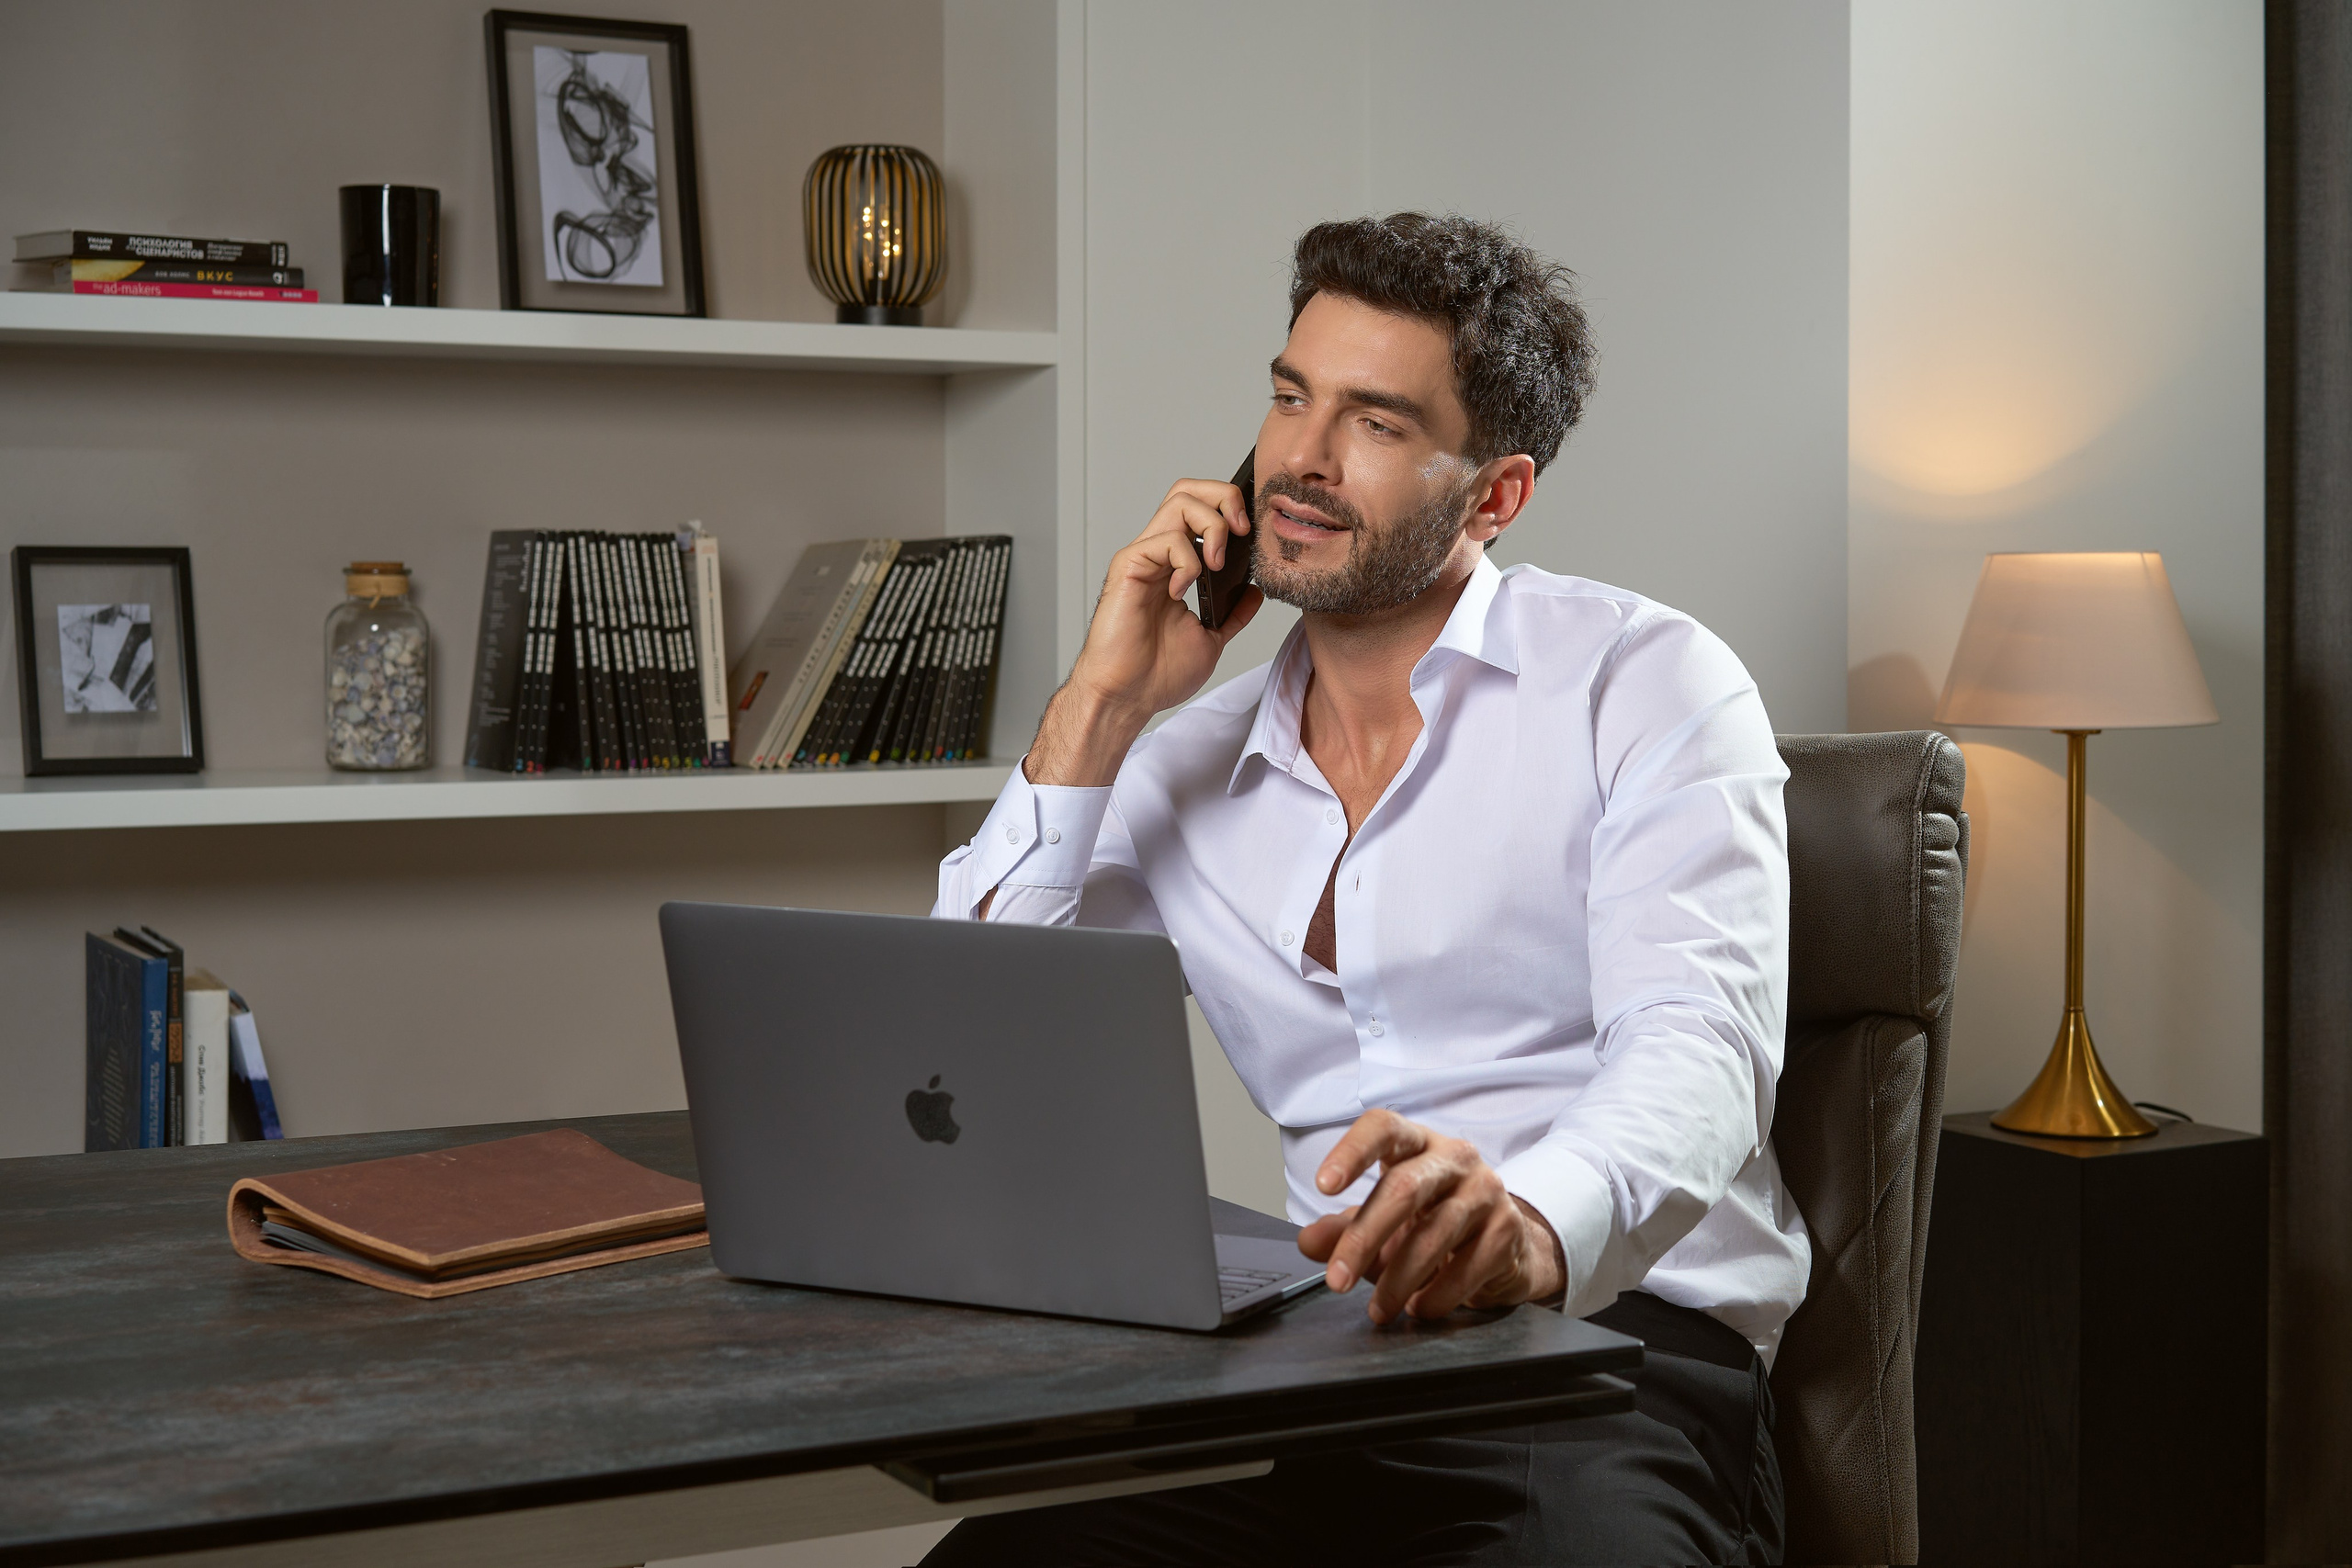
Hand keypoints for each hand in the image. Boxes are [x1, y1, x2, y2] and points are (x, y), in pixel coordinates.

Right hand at [1024, 480, 1263, 785]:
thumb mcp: (1211, 639)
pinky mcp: (1128, 566)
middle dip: (1224, 497)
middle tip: (1242, 531)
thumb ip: (1233, 614)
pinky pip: (1165, 540)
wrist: (1127, 697)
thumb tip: (1254, 592)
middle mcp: (1159, 553)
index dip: (1230, 508)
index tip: (1254, 535)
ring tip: (1216, 564)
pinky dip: (1186, 561)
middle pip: (1189, 489)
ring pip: (1180, 502)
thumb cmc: (1156, 673)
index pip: (1202, 508)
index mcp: (1176, 565)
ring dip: (1212, 526)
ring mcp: (1143, 557)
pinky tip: (1182, 592)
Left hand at [1296, 1110, 1566, 1323]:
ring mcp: (1486, 1189)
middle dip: (1365, 1239)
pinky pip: (1469, 1265)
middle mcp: (1454, 1157)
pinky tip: (1419, 1308)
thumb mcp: (1382, 1223)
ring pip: (1435, 1233)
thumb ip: (1342, 1229)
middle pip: (1404, 1187)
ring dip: (1399, 1280)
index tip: (1323, 1186)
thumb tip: (1308, 1242)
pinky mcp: (1507, 1228)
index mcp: (1416, 1143)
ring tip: (1378, 1310)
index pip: (1383, 1128)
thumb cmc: (1432, 1222)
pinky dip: (1438, 1294)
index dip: (1352, 1152)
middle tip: (1337, 1281)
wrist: (1503, 1247)